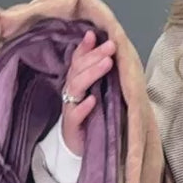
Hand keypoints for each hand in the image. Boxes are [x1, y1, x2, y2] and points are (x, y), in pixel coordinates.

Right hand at [60, 29, 115, 154]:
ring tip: (107, 64)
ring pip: (76, 86)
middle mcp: (72, 91)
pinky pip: (75, 114)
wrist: (78, 148)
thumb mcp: (98, 94)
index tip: (94, 34)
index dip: (85, 47)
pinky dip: (84, 107)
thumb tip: (112, 55)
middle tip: (111, 46)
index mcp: (77, 82)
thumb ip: (101, 77)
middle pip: (79, 69)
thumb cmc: (91, 118)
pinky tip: (93, 101)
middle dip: (94, 55)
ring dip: (92, 74)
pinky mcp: (72, 126)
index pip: (78, 60)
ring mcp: (70, 107)